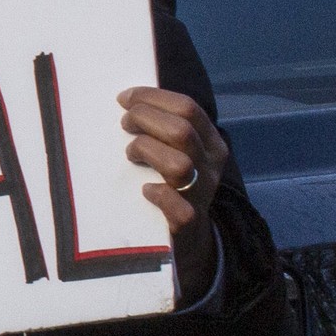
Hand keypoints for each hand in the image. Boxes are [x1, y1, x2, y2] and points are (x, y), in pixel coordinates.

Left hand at [121, 87, 231, 301]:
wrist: (188, 237)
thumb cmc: (172, 183)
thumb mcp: (176, 151)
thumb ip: (163, 128)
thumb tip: (129, 99)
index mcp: (211, 143)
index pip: (188, 108)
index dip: (153, 98)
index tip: (124, 98)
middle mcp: (211, 166)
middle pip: (181, 131)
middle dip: (145, 119)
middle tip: (124, 124)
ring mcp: (202, 194)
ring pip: (179, 164)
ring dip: (146, 151)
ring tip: (130, 154)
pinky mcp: (188, 222)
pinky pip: (179, 207)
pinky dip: (159, 195)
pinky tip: (144, 190)